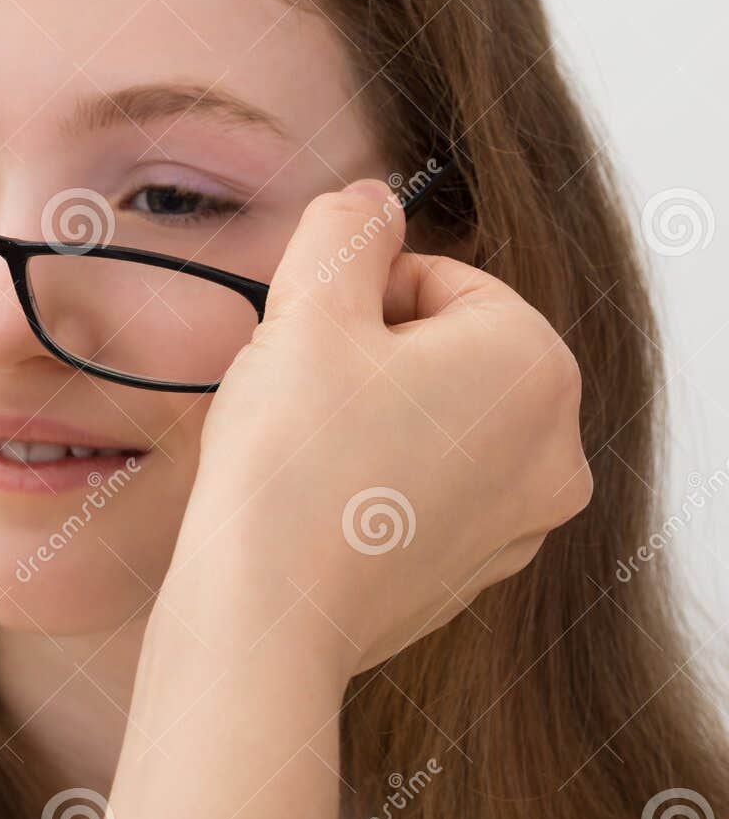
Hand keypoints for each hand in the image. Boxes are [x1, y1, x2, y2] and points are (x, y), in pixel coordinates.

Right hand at [159, 179, 591, 680]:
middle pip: (442, 351)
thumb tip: (371, 201)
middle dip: (365, 356)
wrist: (265, 618)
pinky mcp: (473, 572)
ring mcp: (520, 521)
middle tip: (300, 395)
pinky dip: (375, 481)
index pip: (439, 280)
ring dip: (368, 416)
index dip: (354, 297)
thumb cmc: (291, 465)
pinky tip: (320, 500)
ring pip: (432, 421)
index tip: (306, 341)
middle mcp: (554, 448)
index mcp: (535, 366)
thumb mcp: (308, 308)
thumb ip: (347, 229)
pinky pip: (424, 491)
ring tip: (305, 450)